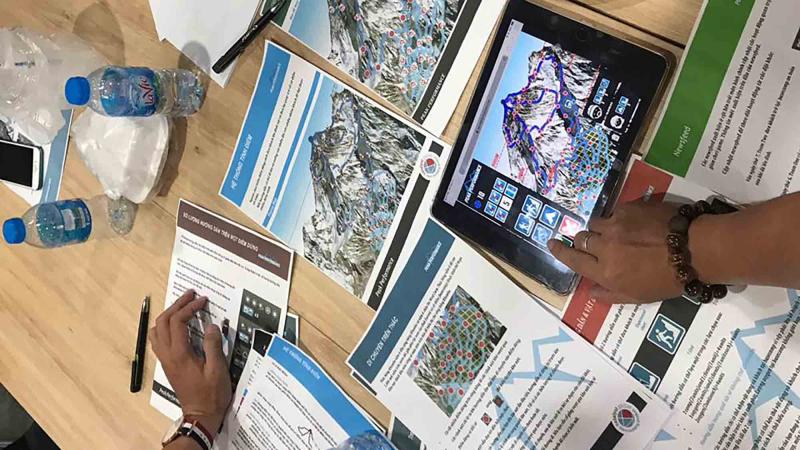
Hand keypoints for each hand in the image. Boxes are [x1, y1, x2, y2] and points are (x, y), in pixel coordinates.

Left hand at [150, 290, 231, 434]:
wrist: (200, 415)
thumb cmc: (211, 394)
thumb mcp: (218, 369)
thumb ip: (213, 345)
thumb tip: (211, 326)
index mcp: (179, 354)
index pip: (178, 322)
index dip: (190, 307)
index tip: (203, 300)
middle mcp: (168, 354)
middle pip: (164, 322)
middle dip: (177, 305)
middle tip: (191, 295)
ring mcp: (165, 359)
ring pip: (157, 330)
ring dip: (169, 315)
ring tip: (183, 307)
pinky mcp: (167, 364)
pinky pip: (159, 339)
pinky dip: (167, 326)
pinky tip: (179, 326)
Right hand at [548, 201, 685, 303]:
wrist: (695, 248)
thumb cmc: (668, 279)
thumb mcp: (639, 296)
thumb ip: (610, 295)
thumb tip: (591, 292)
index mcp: (605, 272)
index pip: (572, 260)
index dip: (559, 252)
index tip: (551, 244)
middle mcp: (605, 247)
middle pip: (581, 239)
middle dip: (584, 241)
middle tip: (595, 244)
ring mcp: (616, 225)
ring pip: (596, 223)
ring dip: (601, 229)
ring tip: (616, 232)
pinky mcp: (629, 208)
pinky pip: (615, 212)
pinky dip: (620, 219)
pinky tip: (636, 224)